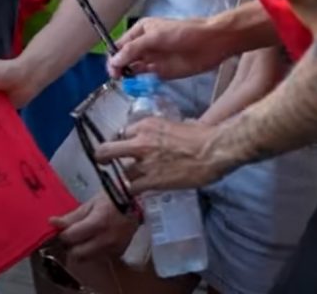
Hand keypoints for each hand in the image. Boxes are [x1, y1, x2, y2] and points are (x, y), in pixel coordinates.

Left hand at [51, 192, 139, 262]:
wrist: (137, 203)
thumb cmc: (112, 199)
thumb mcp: (91, 203)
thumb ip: (72, 216)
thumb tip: (53, 223)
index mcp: (97, 223)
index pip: (71, 238)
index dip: (62, 234)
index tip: (62, 229)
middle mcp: (106, 240)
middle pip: (77, 254)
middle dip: (70, 246)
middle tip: (71, 235)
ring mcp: (113, 248)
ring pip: (87, 258)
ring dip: (81, 250)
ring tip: (84, 237)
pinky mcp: (118, 253)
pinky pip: (99, 257)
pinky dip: (94, 251)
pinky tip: (96, 240)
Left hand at [95, 117, 226, 192]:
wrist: (213, 150)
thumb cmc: (200, 135)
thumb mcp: (173, 124)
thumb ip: (159, 132)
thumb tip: (158, 138)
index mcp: (146, 125)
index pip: (123, 133)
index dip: (123, 142)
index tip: (125, 149)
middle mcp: (140, 141)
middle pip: (107, 150)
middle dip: (103, 157)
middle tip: (104, 162)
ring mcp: (144, 162)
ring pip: (123, 173)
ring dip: (128, 178)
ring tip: (136, 181)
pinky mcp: (151, 181)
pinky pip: (132, 189)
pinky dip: (134, 191)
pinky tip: (140, 192)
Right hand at [109, 16, 236, 80]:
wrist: (210, 43)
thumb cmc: (183, 33)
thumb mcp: (155, 37)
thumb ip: (133, 49)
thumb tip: (114, 61)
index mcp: (140, 31)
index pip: (119, 45)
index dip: (113, 56)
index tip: (111, 68)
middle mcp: (143, 45)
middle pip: (123, 57)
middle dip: (117, 66)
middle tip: (117, 76)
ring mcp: (152, 59)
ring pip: (132, 68)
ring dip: (126, 75)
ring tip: (124, 81)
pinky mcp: (161, 71)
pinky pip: (144, 77)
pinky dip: (137, 81)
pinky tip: (135, 85)